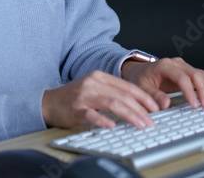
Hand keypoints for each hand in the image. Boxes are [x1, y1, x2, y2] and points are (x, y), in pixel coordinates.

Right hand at [42, 70, 159, 129]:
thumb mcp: (94, 89)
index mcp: (99, 77)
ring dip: (130, 115)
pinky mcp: (76, 109)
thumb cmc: (73, 98)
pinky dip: (103, 120)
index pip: (127, 86)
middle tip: (150, 121)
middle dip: (140, 109)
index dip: (143, 97)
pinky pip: (92, 115)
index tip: (155, 108)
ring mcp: (84, 96)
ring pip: (112, 104)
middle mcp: (93, 83)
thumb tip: (137, 105)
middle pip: (122, 95)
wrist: (48, 102)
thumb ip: (112, 93)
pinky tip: (112, 126)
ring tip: (140, 124)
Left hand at [122, 57, 203, 109]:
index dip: (190, 92)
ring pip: (203, 74)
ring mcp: (184, 66)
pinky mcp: (188, 72)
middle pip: (196, 74)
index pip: (182, 77)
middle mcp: (176, 64)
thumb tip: (165, 104)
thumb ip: (153, 95)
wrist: (139, 71)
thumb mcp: (141, 87)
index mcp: (165, 65)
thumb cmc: (140, 78)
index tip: (194, 105)